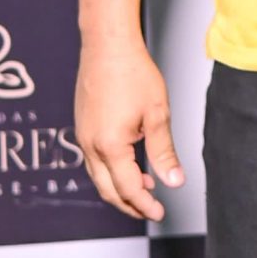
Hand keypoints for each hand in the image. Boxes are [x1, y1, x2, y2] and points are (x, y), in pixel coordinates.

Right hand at [76, 40, 183, 221]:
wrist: (107, 44)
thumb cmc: (131, 72)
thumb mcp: (157, 114)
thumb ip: (164, 151)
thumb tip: (174, 180)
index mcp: (109, 145)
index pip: (127, 189)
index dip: (144, 205)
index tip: (159, 212)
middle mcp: (90, 144)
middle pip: (107, 190)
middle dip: (129, 204)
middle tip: (150, 210)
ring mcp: (83, 135)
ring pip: (98, 176)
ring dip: (119, 187)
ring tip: (146, 187)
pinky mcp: (82, 126)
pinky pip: (94, 159)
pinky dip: (111, 170)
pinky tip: (130, 162)